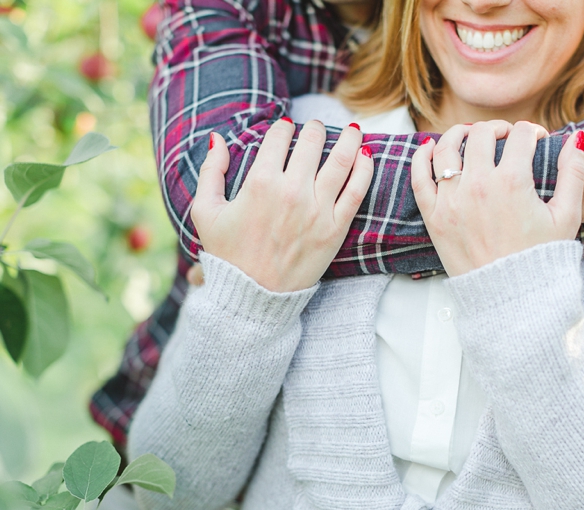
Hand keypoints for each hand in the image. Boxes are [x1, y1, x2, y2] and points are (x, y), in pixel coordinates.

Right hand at [191, 119, 373, 291]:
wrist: (254, 296)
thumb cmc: (228, 254)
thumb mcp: (206, 211)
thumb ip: (210, 171)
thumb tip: (218, 138)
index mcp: (260, 183)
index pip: (278, 137)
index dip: (282, 128)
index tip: (285, 128)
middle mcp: (292, 192)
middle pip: (311, 142)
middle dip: (314, 128)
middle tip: (315, 127)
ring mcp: (317, 210)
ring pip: (341, 160)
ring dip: (348, 138)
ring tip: (351, 130)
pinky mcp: (336, 228)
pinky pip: (357, 190)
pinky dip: (364, 168)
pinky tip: (366, 156)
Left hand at [411, 121, 583, 276]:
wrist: (510, 298)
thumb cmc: (541, 259)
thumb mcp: (567, 216)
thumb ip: (574, 173)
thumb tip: (577, 138)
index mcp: (512, 182)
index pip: (520, 135)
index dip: (532, 131)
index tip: (535, 139)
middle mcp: (478, 185)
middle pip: (482, 134)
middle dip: (498, 129)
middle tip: (506, 136)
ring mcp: (451, 200)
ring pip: (446, 147)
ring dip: (459, 133)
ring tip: (470, 134)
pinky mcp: (434, 217)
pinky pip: (419, 177)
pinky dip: (421, 158)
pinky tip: (430, 148)